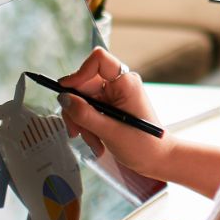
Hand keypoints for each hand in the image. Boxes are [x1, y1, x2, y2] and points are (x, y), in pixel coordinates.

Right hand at [57, 47, 167, 181]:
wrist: (156, 159)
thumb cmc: (143, 145)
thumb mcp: (110, 131)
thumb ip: (84, 114)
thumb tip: (63, 98)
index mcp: (126, 83)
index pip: (98, 60)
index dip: (79, 72)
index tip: (66, 91)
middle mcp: (120, 84)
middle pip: (84, 84)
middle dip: (77, 110)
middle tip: (76, 132)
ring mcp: (114, 95)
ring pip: (83, 99)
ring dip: (82, 123)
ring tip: (94, 143)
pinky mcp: (110, 106)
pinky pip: (88, 110)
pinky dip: (87, 126)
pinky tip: (97, 142)